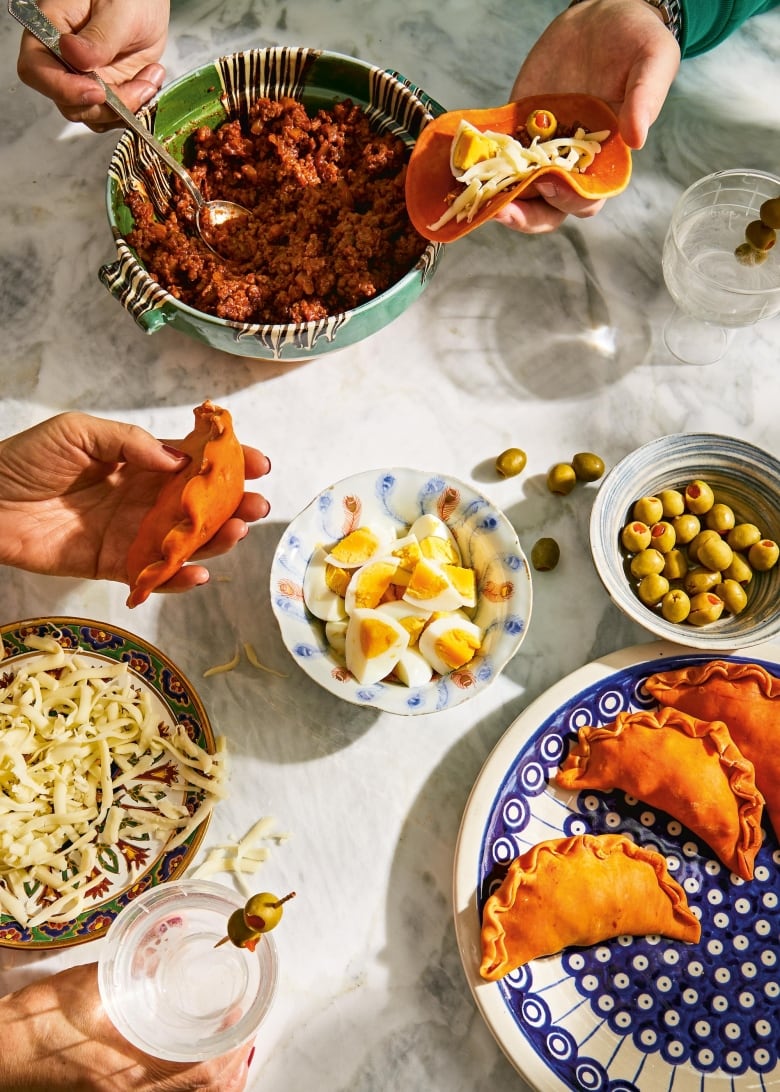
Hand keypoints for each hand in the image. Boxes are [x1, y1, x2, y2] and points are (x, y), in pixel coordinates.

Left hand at [0, 411, 270, 592]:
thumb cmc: (25, 459)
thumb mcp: (79, 431)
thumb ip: (130, 442)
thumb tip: (177, 462)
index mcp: (138, 462)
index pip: (193, 462)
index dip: (228, 462)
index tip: (259, 463)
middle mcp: (143, 499)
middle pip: (199, 505)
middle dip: (233, 504)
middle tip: (257, 505)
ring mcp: (132, 534)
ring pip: (186, 541)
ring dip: (216, 540)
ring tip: (237, 532)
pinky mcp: (115, 566)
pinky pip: (154, 575)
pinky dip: (179, 579)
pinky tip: (200, 573)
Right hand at [0, 962, 252, 1091]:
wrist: (6, 1052)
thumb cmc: (45, 1017)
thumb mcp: (97, 984)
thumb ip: (136, 970)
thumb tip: (168, 948)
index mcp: (132, 1069)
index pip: (205, 1071)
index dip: (236, 1048)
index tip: (248, 1021)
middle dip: (234, 1065)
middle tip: (244, 1032)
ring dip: (215, 1078)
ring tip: (226, 1045)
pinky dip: (190, 1085)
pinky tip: (191, 1060)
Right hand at [16, 0, 169, 130]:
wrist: (148, 0)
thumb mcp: (117, 8)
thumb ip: (98, 37)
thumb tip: (73, 55)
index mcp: (50, 28)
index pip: (37, 69)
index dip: (62, 88)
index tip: (96, 91)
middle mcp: (63, 58)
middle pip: (67, 102)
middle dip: (105, 105)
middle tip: (139, 87)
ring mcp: (85, 77)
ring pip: (92, 114)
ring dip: (125, 108)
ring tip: (149, 79)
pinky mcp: (107, 88)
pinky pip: (113, 114)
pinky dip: (135, 107)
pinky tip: (150, 80)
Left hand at [497, 0, 679, 233]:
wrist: (601, 15)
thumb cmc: (634, 40)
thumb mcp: (652, 59)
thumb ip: (646, 98)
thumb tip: (637, 139)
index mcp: (606, 160)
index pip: (588, 199)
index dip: (569, 201)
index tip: (552, 185)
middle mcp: (572, 163)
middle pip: (549, 209)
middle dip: (527, 214)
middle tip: (504, 207)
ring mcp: (541, 150)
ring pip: (519, 193)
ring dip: (499, 201)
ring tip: (478, 197)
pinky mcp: (517, 131)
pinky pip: (496, 159)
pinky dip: (481, 167)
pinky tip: (464, 167)